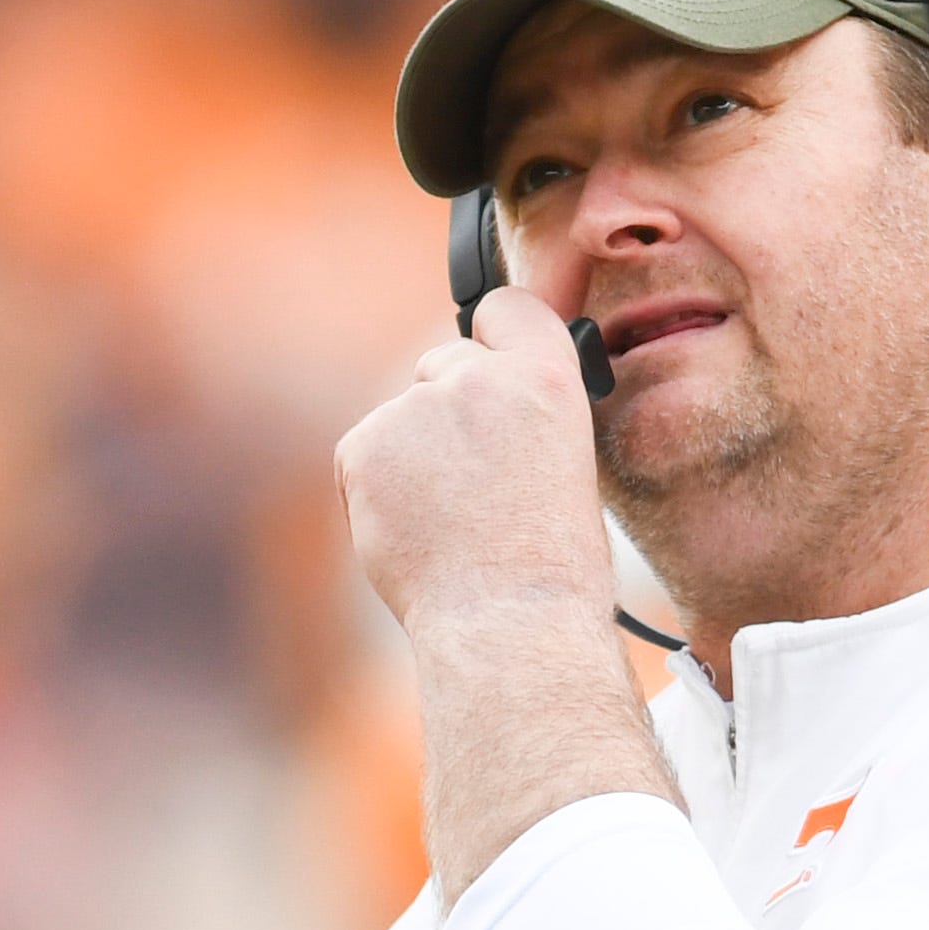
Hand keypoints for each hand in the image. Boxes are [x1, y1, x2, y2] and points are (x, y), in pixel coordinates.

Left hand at [336, 288, 612, 630]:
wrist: (507, 619)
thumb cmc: (548, 564)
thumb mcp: (565, 463)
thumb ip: (520, 416)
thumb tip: (472, 407)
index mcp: (546, 379)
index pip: (507, 310)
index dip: (493, 334)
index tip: (487, 354)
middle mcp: (479, 378)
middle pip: (442, 366)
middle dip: (445, 411)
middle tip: (470, 484)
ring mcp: (415, 408)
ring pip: (400, 421)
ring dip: (412, 461)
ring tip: (449, 526)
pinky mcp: (363, 445)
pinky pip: (363, 459)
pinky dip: (377, 494)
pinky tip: (415, 534)